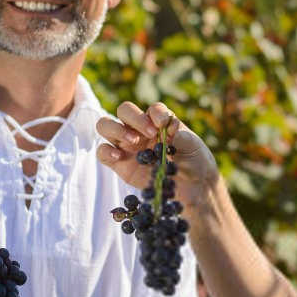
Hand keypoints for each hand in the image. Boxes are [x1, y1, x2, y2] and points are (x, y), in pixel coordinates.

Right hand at [95, 101, 217, 209]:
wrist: (192, 187)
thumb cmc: (193, 161)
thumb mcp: (193, 147)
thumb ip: (182, 135)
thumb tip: (170, 126)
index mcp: (158, 121)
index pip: (152, 109)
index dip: (156, 113)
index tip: (163, 124)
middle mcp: (139, 129)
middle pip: (124, 110)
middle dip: (134, 117)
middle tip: (149, 134)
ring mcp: (126, 145)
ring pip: (106, 126)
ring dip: (116, 129)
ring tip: (134, 142)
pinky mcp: (118, 163)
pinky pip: (102, 152)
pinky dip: (106, 151)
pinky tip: (117, 156)